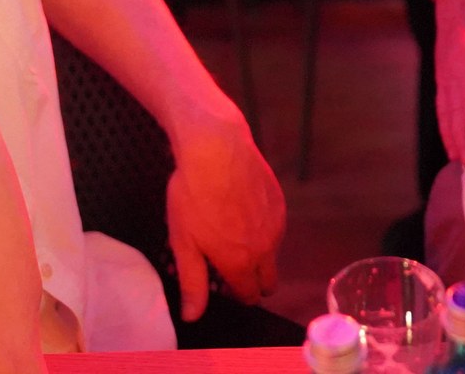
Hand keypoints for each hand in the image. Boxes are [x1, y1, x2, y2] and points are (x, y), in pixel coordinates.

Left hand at [164, 112, 285, 320]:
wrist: (216, 147)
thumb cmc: (194, 195)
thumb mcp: (184, 242)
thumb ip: (193, 283)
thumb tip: (193, 316)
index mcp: (241, 263)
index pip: (250, 296)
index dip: (236, 294)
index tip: (222, 282)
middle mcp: (266, 249)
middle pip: (269, 282)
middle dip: (253, 281)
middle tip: (229, 264)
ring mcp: (277, 224)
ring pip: (273, 253)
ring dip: (258, 253)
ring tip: (230, 229)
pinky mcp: (280, 202)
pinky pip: (275, 227)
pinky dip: (262, 228)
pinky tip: (240, 209)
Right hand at [434, 0, 464, 162]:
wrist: (456, 0)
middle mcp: (455, 72)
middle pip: (458, 113)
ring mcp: (445, 75)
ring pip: (448, 113)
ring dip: (454, 139)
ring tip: (463, 162)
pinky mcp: (441, 75)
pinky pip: (442, 106)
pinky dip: (446, 127)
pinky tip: (451, 143)